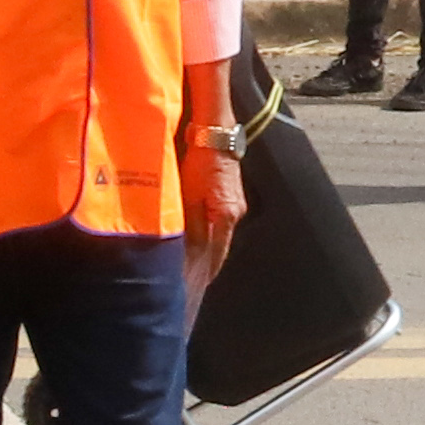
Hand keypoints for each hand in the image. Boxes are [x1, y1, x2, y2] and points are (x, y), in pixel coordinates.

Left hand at [184, 136, 247, 291]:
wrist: (216, 136)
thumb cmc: (201, 165)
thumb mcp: (191, 196)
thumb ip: (191, 226)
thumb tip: (189, 255)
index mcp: (226, 217)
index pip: (216, 255)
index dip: (206, 272)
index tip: (196, 288)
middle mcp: (234, 214)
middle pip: (219, 247)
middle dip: (207, 265)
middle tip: (193, 283)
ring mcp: (234, 204)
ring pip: (219, 234)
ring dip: (207, 250)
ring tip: (194, 266)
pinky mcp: (229, 194)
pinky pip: (217, 221)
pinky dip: (208, 233)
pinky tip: (198, 238)